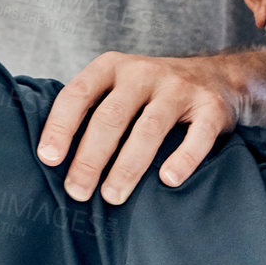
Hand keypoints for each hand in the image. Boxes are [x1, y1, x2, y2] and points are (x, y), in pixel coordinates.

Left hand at [37, 49, 265, 204]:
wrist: (218, 77)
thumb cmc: (150, 94)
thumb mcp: (117, 88)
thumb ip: (90, 111)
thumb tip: (48, 160)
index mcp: (112, 67)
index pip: (78, 94)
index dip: (60, 126)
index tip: (48, 159)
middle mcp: (144, 73)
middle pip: (111, 117)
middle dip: (90, 157)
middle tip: (76, 192)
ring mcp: (179, 88)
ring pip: (148, 129)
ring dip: (128, 166)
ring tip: (112, 196)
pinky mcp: (211, 107)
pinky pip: (196, 135)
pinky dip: (183, 158)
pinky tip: (168, 180)